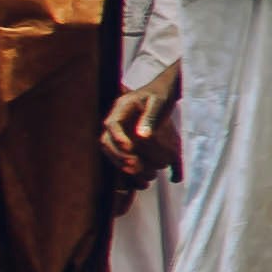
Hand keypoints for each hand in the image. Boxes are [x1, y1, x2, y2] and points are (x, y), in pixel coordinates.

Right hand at [100, 63, 185, 186]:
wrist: (163, 92)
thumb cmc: (161, 94)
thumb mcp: (159, 102)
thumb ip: (151, 117)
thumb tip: (142, 136)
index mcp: (122, 107)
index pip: (112, 123)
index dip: (118, 138)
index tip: (129, 148)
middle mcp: (117, 121)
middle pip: (107, 141)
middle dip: (119, 156)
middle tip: (136, 166)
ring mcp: (120, 132)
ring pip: (113, 152)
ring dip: (125, 165)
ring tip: (146, 176)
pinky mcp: (127, 142)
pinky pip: (123, 157)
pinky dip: (132, 169)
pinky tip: (147, 180)